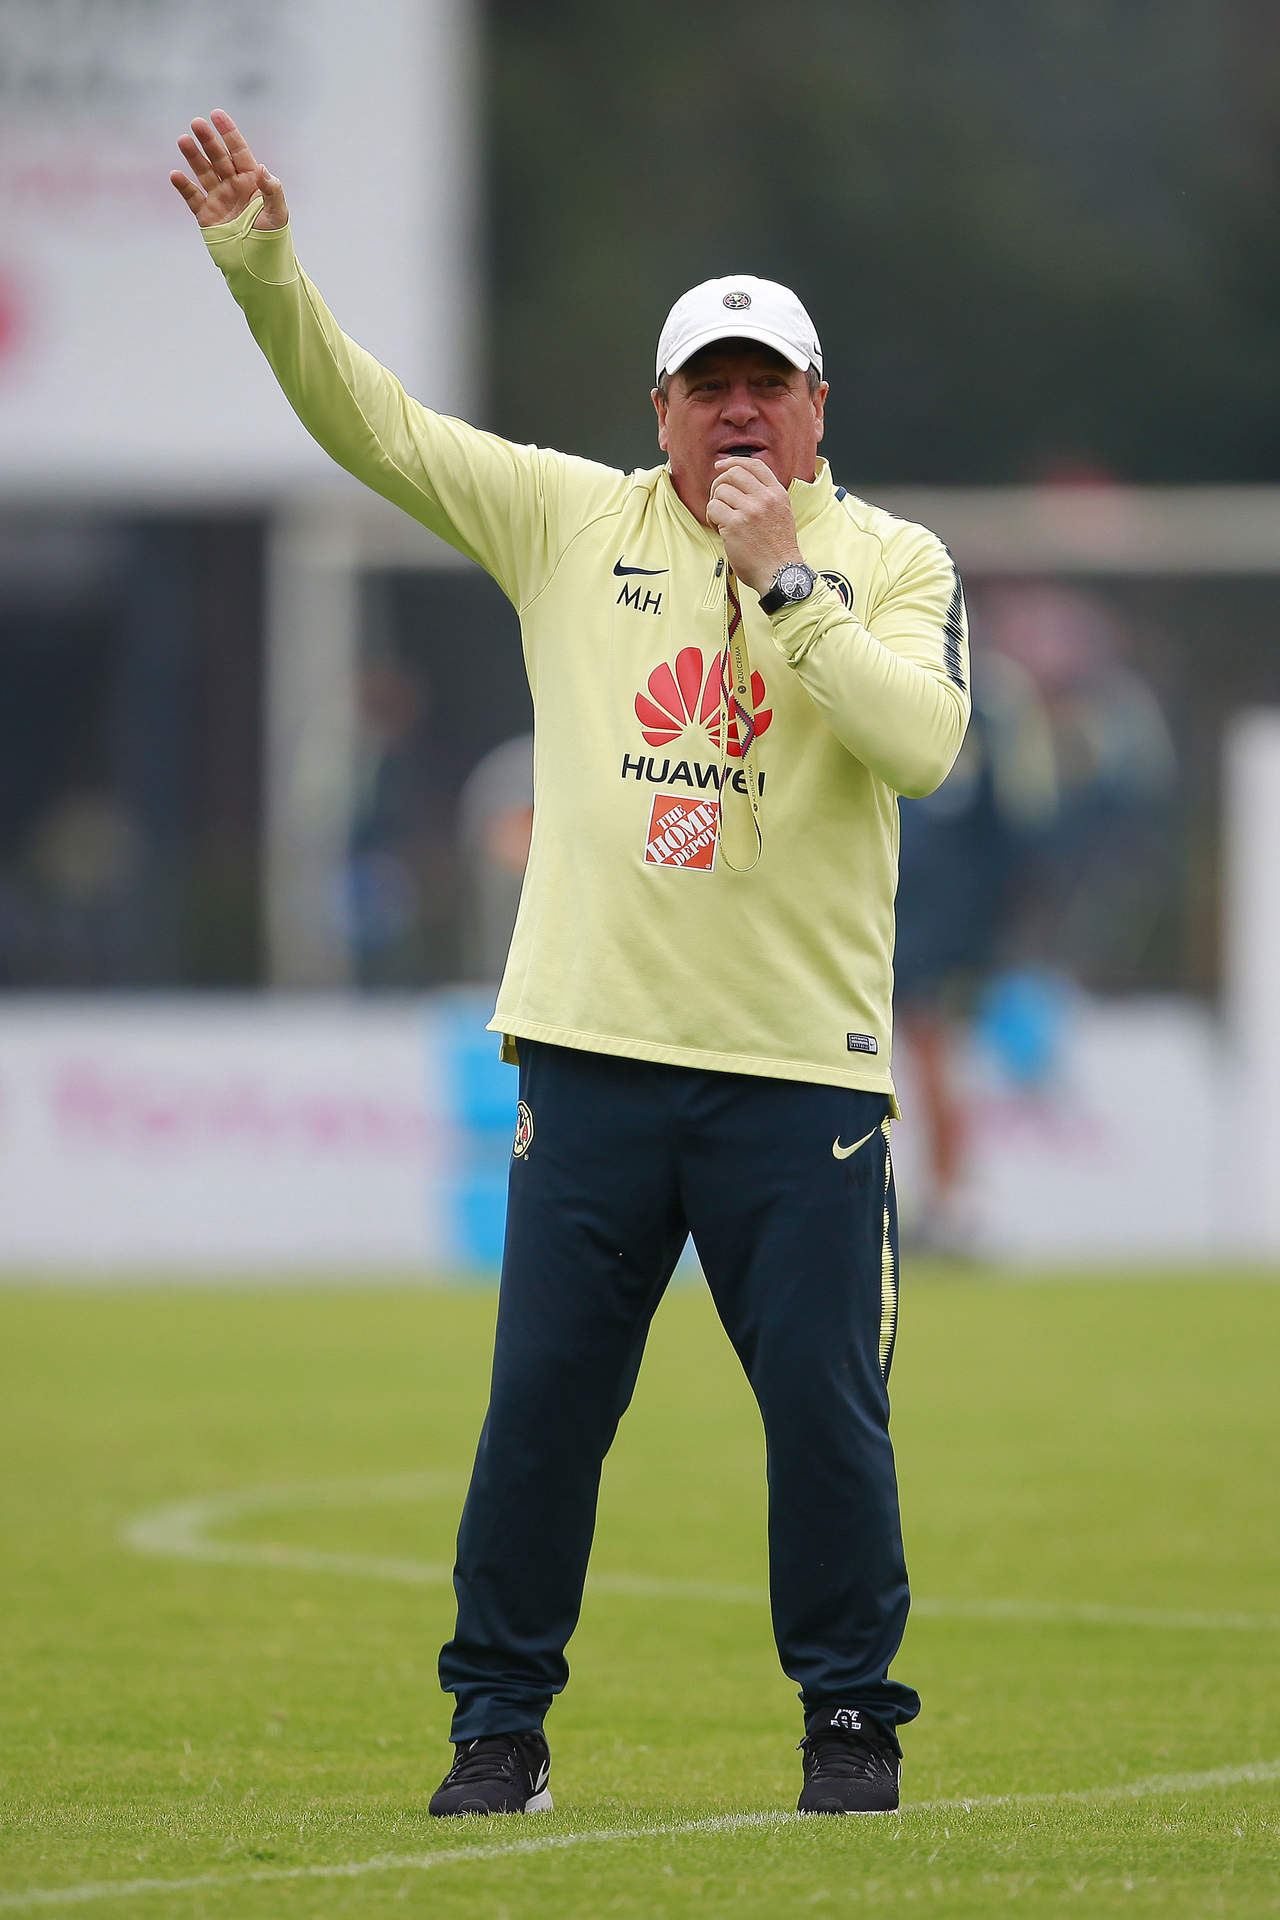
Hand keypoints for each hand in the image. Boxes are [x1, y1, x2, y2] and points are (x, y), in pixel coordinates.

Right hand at [170, 109, 288, 231]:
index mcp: (252, 181)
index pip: (239, 151)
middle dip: (208, 140)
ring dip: (193, 156)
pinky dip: (184, 186)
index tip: (216, 114)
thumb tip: (262, 168)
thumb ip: (272, 190)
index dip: (228, 132)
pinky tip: (175, 174)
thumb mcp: (278, 214)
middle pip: (218, 157)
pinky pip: (193, 197)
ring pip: (203, 172)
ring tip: (183, 140)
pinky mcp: (207, 215)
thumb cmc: (272, 239)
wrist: (258, 266)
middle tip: (196, 123)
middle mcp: (233, 186)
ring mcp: (219, 199)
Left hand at [704, 457, 803, 595]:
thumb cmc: (777, 549)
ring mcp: (750, 510)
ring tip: (722, 521)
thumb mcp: (781, 514)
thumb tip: (739, 482)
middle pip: (733, 474)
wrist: (780, 572)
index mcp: (777, 494)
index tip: (720, 466)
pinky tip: (719, 529)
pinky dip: (711, 518)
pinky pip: (713, 508)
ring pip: (720, 491)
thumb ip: (766, 497)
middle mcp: (765, 498)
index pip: (754, 465)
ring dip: (715, 505)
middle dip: (719, 484)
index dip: (733, 462)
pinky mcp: (735, 524)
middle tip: (718, 500)